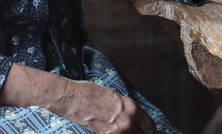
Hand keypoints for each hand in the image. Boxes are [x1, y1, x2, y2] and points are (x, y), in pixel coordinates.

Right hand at [0, 63, 156, 133]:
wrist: (71, 97)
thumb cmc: (89, 92)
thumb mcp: (112, 96)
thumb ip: (125, 108)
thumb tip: (132, 117)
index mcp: (132, 107)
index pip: (150, 126)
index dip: (148, 129)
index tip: (145, 130)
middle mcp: (128, 121)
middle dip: (139, 133)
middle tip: (134, 131)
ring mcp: (118, 131)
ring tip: (120, 130)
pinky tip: (112, 131)